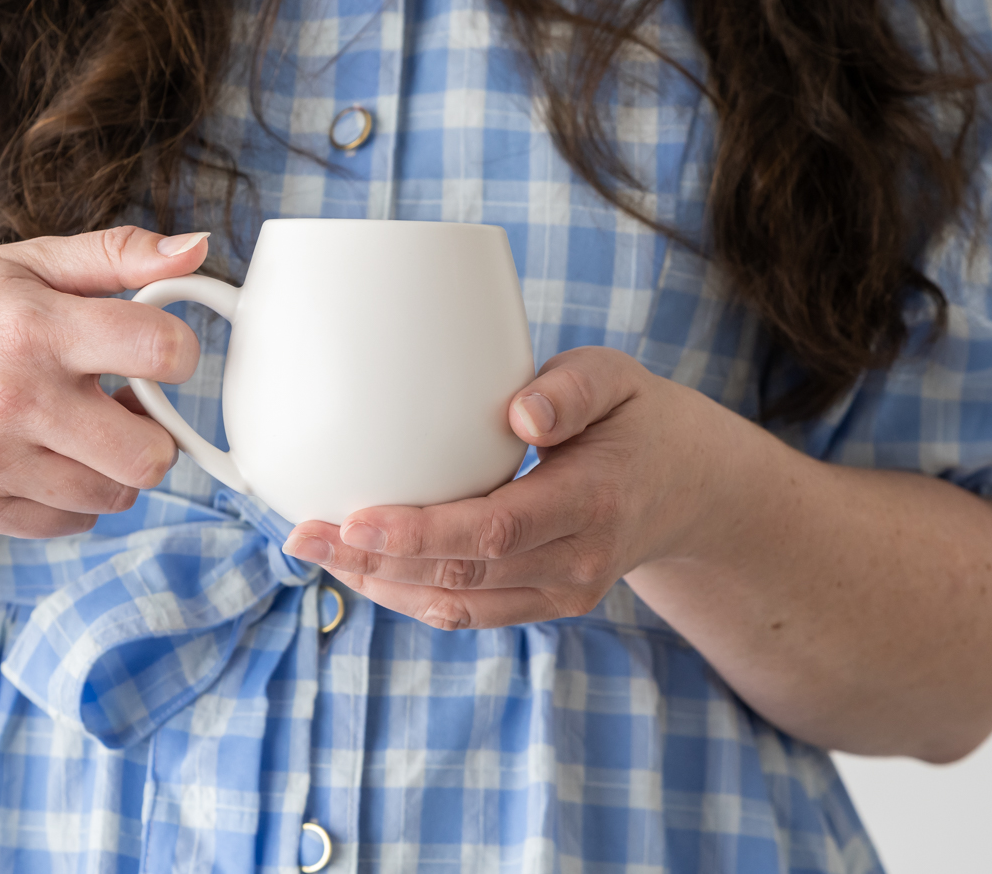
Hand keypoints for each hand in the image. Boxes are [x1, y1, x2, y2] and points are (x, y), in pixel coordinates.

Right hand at [0, 226, 209, 538]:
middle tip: (121, 405)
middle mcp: (14, 398)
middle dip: (153, 432)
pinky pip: (74, 524)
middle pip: (150, 454)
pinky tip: (44, 458)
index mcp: (34, 325)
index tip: (158, 353)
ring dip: (113, 466)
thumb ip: (118, 255)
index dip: (179, 354)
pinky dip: (75, 498)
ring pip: (116, 495)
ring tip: (75, 427)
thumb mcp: (25, 262)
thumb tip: (199, 249)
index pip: (161, 350)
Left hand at [281, 346, 737, 628]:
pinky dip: (407, 595)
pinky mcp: (543, 603)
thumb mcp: (619, 378)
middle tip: (302, 534)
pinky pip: (467, 612)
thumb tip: (518, 414)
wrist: (689, 489)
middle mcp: (578, 561)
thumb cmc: (637, 420)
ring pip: (456, 606)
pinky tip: (360, 567)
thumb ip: (572, 388)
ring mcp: (562, 592)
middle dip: (374, 561)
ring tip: (315, 552)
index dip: (421, 532)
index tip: (355, 516)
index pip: (496, 530)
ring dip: (379, 584)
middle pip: (462, 577)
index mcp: (594, 501)